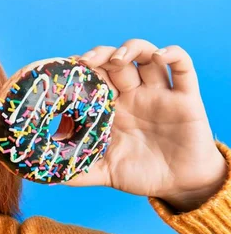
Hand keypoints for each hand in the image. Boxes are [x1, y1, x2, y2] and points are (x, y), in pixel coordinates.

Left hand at [61, 39, 226, 211]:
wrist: (179, 184)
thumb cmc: (140, 174)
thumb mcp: (103, 172)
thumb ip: (77, 172)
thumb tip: (48, 176)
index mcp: (112, 108)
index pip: (94, 78)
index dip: (80, 70)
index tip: (64, 70)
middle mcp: (133, 95)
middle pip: (115, 61)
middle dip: (99, 56)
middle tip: (84, 62)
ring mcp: (158, 93)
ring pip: (145, 56)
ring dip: (130, 49)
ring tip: (116, 60)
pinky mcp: (185, 97)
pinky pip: (183, 66)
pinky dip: (172, 54)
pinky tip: (159, 57)